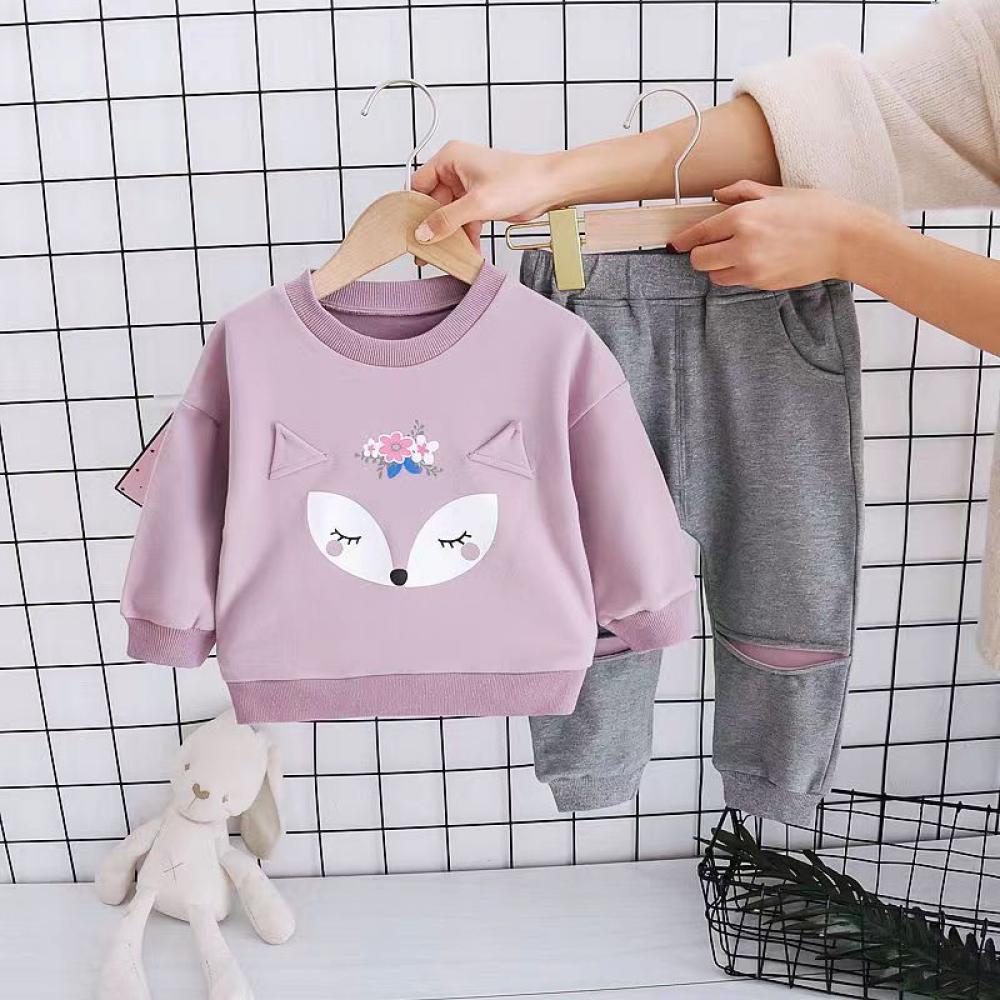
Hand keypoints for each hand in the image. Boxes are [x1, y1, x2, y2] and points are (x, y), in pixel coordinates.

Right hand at [411, 141, 558, 246]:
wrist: (550, 188)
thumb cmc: (520, 181)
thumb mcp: (477, 204)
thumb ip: (447, 220)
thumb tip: (423, 233)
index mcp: (450, 158)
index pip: (420, 184)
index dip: (414, 208)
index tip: (410, 231)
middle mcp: (457, 170)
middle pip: (433, 203)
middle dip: (433, 227)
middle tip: (426, 251)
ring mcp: (469, 186)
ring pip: (449, 215)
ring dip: (450, 235)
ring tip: (445, 256)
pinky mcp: (480, 201)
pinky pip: (464, 221)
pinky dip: (466, 236)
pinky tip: (468, 253)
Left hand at [672, 181, 866, 288]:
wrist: (847, 240)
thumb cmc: (817, 211)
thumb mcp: (777, 192)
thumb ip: (742, 192)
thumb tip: (717, 194)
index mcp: (743, 217)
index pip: (699, 233)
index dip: (684, 239)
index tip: (677, 242)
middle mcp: (742, 244)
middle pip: (699, 260)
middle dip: (700, 253)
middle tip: (711, 245)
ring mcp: (751, 268)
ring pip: (714, 275)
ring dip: (718, 266)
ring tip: (736, 252)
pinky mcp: (762, 284)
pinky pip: (735, 282)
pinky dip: (736, 273)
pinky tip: (753, 260)